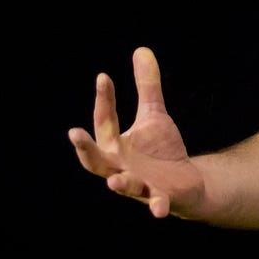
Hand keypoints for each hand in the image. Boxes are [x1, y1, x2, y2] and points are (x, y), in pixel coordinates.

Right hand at [67, 47, 203, 218]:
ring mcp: (138, 185)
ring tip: (114, 181)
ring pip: (124, 185)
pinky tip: (159, 209)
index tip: (104, 76)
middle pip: (95, 160)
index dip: (103, 99)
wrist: (185, 183)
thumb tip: (142, 49)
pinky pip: (156, 204)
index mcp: (115, 146)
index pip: (104, 120)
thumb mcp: (154, 115)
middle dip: (84, 147)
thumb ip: (147, 87)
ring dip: (119, 183)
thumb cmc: (161, 151)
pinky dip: (156, 206)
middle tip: (73, 132)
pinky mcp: (160, 198)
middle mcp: (120, 167)